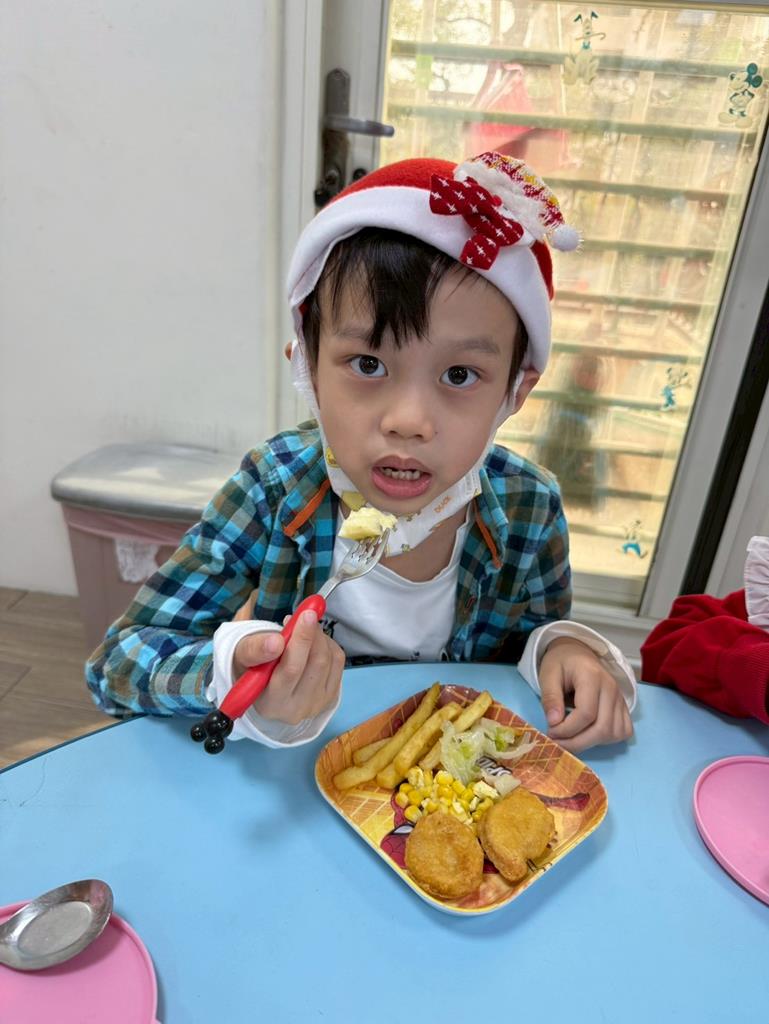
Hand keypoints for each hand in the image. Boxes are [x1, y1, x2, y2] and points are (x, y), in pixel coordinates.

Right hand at [232, 610, 344, 725]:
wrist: (265, 690)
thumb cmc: (252, 670)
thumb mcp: (243, 658)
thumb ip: (254, 649)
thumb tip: (276, 642)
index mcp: (271, 703)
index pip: (291, 670)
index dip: (301, 640)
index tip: (306, 615)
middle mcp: (297, 709)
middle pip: (316, 663)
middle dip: (313, 633)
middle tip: (307, 613)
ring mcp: (317, 704)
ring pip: (329, 659)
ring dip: (320, 636)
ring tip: (304, 627)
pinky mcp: (331, 695)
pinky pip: (338, 661)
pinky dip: (328, 643)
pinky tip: (314, 641)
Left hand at [538, 637, 632, 751]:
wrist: (577, 654)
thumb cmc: (561, 664)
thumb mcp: (548, 675)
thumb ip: (550, 698)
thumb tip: (554, 723)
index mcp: (592, 676)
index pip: (586, 713)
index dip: (567, 729)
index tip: (550, 731)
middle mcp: (611, 688)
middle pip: (602, 728)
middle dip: (577, 742)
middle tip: (557, 741)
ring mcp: (620, 699)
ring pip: (613, 734)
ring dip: (590, 743)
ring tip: (570, 738)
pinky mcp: (624, 707)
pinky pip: (623, 731)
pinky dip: (607, 740)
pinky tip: (588, 734)